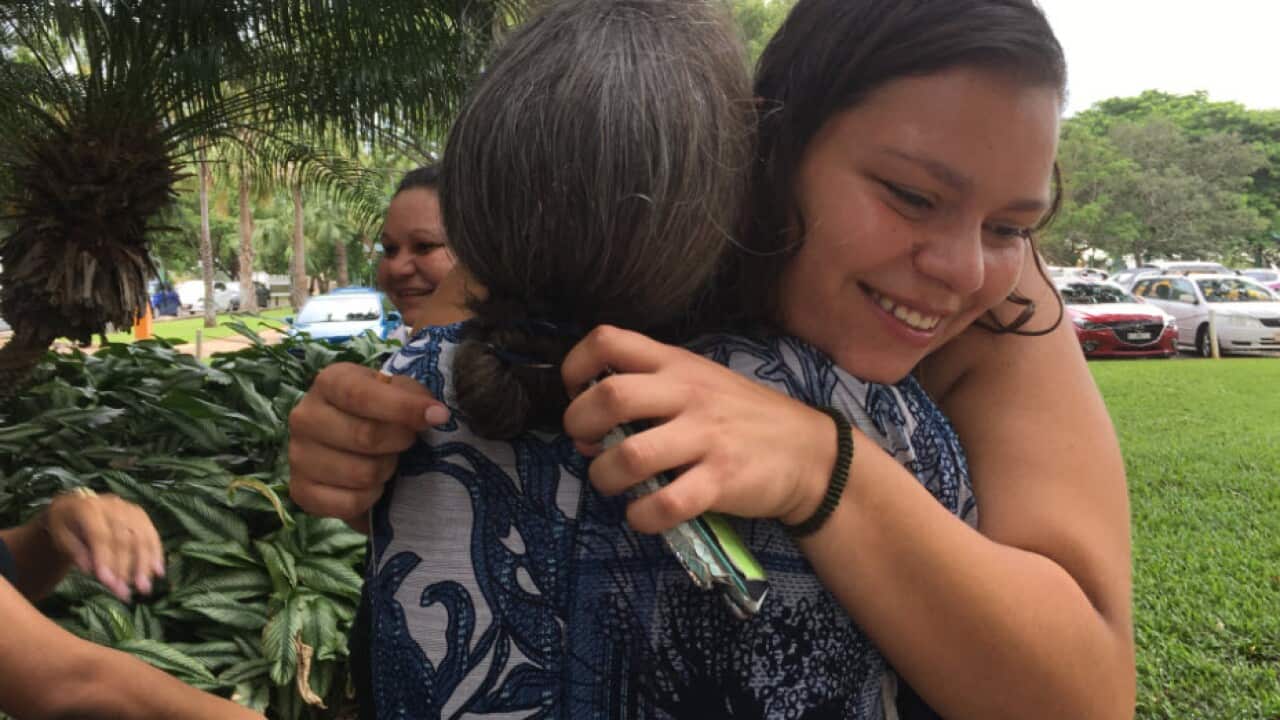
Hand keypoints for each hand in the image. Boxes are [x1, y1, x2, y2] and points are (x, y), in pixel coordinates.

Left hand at [44, 491, 163, 600]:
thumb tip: (93, 571)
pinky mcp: (140, 515)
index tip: (108, 583)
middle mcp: (112, 506)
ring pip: (141, 537)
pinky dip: (156, 554)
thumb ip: (77, 553)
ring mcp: (129, 509)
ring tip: (144, 587)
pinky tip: (158, 571)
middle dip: (126, 567)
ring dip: (145, 564)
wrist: (75, 505)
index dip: (105, 559)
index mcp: (88, 509)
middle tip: (127, 592)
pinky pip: (151, 534)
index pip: (100, 536)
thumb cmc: (66, 525)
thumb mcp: (61, 537)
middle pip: (124, 538)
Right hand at [288, 362, 450, 529]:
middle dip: (399, 443)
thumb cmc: (383, 412)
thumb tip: (435, 414)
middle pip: (365, 436)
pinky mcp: (301, 491)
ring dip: (386, 471)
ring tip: (387, 461)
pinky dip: (370, 498)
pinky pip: (348, 503)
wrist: (359, 447)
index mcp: (329, 382)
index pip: (361, 395)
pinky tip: (372, 485)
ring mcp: (298, 456)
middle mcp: (305, 416)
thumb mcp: (401, 393)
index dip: (403, 408)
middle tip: (407, 442)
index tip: (438, 416)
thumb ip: (415, 397)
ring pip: (360, 474)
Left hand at [561, 326, 834, 533]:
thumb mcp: (699, 384)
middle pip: (609, 397)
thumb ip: (648, 395)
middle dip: (579, 424)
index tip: (577, 394)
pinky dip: (641, 516)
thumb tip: (588, 430)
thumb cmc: (741, 418)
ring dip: (604, 477)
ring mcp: (705, 437)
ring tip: (614, 484)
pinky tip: (644, 514)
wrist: (808, 453)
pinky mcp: (720, 481)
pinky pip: (665, 504)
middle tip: (589, 443)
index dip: (576, 367)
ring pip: (628, 457)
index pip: (608, 340)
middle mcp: (687, 394)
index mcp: (676, 364)